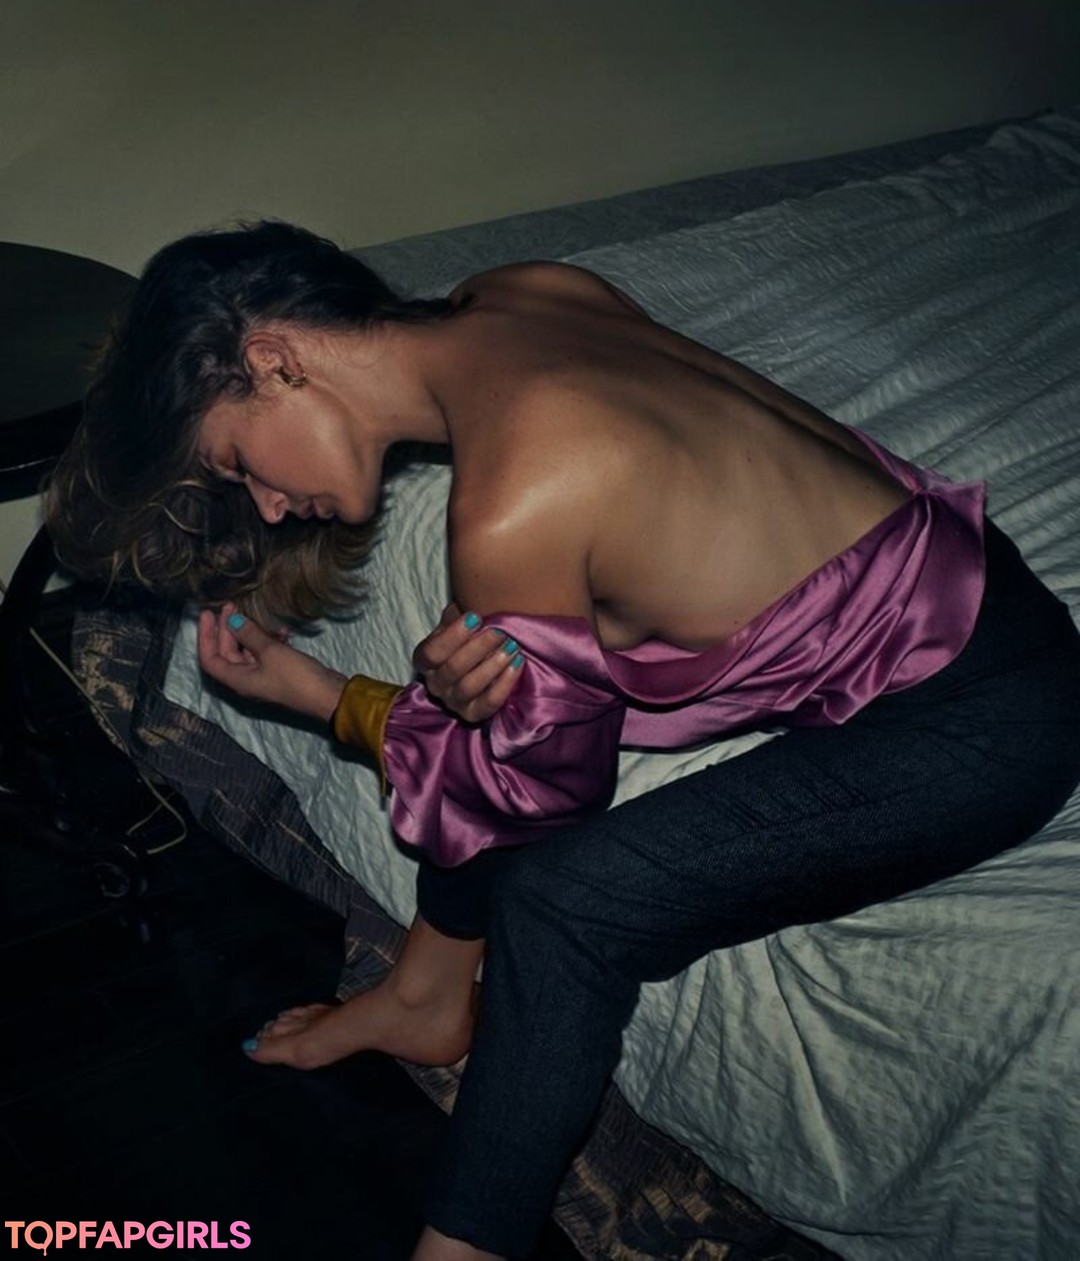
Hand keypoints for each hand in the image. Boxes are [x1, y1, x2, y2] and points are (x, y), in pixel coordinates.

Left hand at [197, 603, 348, 722]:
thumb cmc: (296, 677)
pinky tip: (282, 630)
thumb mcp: (271, 652)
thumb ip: (250, 634)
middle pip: (227, 653)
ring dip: (249, 633)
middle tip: (232, 606)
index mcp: (237, 680)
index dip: (205, 636)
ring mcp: (263, 677)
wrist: (328, 696)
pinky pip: (265, 654)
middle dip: (227, 629)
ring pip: (247, 652)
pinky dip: (269, 640)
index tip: (208, 614)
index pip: (210, 659)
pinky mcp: (278, 672)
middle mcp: (246, 680)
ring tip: (255, 615)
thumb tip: (232, 621)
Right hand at [413, 603, 523, 722]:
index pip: (431, 653)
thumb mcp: (458, 625)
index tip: (475, 617)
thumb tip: (462, 604)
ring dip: (492, 666)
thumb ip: (456, 615)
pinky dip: (504, 684)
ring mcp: (454, 702)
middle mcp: (436, 684)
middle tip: (500, 631)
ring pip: (469, 687)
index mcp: (426, 661)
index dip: (452, 636)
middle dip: (478, 648)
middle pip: (452, 669)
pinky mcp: (474, 715)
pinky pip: (488, 704)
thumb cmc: (469, 640)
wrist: (484, 666)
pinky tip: (518, 664)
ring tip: (512, 647)